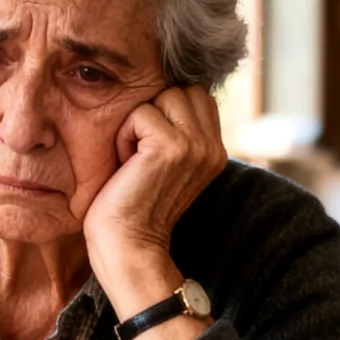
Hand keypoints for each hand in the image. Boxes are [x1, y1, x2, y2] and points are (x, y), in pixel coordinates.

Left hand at [81, 87, 225, 308]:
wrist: (128, 248)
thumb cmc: (134, 207)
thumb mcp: (167, 165)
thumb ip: (179, 132)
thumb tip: (166, 93)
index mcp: (215, 150)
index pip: (196, 95)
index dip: (167, 111)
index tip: (151, 150)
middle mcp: (212, 147)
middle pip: (181, 90)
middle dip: (154, 113)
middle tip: (141, 155)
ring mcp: (194, 146)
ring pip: (162, 97)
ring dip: (138, 124)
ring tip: (134, 159)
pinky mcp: (170, 147)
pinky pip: (139, 114)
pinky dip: (124, 136)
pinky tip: (126, 165)